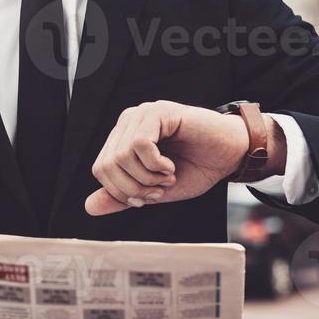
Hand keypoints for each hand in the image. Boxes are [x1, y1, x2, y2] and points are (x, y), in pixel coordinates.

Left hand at [84, 100, 280, 215]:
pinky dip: (155, 164)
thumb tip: (88, 207)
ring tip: (168, 176)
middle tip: (160, 189)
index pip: (101, 169)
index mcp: (122, 139)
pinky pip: (140, 144)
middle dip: (134, 188)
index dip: (122, 192)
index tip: (149, 196)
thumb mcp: (155, 190)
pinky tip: (170, 166)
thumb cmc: (196, 169)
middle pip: (107, 165)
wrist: (230, 156)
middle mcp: (127, 123)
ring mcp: (141, 115)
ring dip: (147, 177)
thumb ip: (123, 197)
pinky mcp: (158, 112)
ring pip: (122, 156)